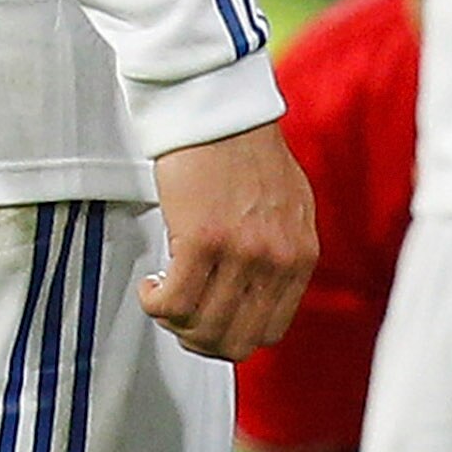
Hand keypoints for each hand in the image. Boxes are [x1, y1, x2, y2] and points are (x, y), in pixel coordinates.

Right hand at [144, 121, 317, 360]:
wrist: (219, 109)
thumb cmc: (247, 149)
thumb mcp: (289, 207)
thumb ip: (282, 251)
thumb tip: (258, 293)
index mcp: (301, 255)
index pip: (270, 331)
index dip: (233, 337)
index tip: (210, 323)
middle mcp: (276, 259)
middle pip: (236, 342)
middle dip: (200, 339)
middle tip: (180, 318)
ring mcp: (241, 253)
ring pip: (201, 328)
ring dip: (174, 321)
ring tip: (163, 292)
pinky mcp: (201, 240)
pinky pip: (172, 303)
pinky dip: (154, 303)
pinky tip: (151, 283)